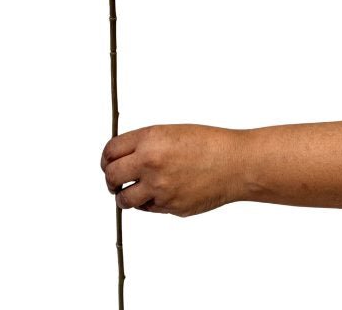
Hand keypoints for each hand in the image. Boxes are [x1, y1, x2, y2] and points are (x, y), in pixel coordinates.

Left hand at [100, 124, 244, 216]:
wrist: (235, 164)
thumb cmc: (207, 144)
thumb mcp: (168, 132)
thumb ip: (143, 144)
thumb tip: (122, 157)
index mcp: (149, 140)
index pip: (110, 151)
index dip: (106, 158)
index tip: (107, 162)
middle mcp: (150, 163)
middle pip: (111, 176)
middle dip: (110, 179)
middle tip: (113, 180)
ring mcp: (160, 188)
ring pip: (124, 199)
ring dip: (123, 196)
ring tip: (128, 193)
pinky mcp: (171, 207)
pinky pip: (148, 208)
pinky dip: (147, 204)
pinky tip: (156, 195)